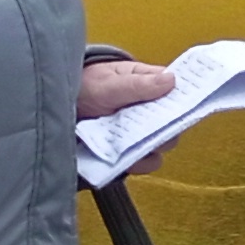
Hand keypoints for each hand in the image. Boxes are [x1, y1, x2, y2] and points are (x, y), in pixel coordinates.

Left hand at [77, 56, 176, 176]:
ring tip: (131, 146)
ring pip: (161, 146)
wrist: (60, 104)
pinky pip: (144, 162)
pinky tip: (124, 160)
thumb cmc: (86, 85)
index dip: (184, 103)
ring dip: (149, 149)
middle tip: (147, 130)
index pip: (179, 94)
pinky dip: (137, 164)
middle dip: (163, 131)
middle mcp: (151, 110)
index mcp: (151, 84)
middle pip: (173, 125)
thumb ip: (137, 85)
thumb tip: (172, 81)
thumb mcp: (108, 83)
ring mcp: (141, 131)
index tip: (178, 112)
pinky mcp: (130, 150)